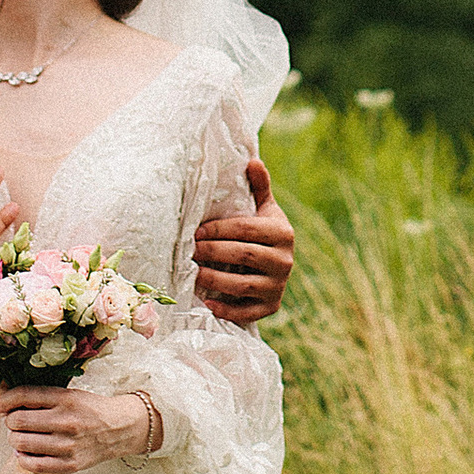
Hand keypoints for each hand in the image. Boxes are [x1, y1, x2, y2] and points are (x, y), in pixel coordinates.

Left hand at [0, 384, 160, 473]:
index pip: (24, 396)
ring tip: (23, 437)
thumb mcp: (70, 394)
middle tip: (17, 422)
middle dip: (11, 421)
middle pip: (18, 421)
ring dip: (15, 439)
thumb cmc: (90, 410)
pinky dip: (23, 458)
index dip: (5, 400)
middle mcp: (66, 421)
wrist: (120, 429)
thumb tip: (4, 405)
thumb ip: (41, 398)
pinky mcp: (70, 465)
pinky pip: (32, 465)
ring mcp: (68, 446)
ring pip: (21, 443)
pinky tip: (26, 452)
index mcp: (66, 399)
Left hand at [192, 155, 293, 327]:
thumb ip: (259, 187)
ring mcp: (278, 287)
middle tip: (188, 250)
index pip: (246, 229)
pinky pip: (246, 312)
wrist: (278, 268)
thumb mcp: (264, 211)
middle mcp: (285, 261)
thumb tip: (251, 161)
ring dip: (213, 279)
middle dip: (212, 252)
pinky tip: (206, 302)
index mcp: (283, 233)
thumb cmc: (262, 234)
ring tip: (192, 273)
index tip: (195, 231)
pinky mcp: (271, 308)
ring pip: (242, 284)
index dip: (218, 230)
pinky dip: (225, 309)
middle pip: (243, 255)